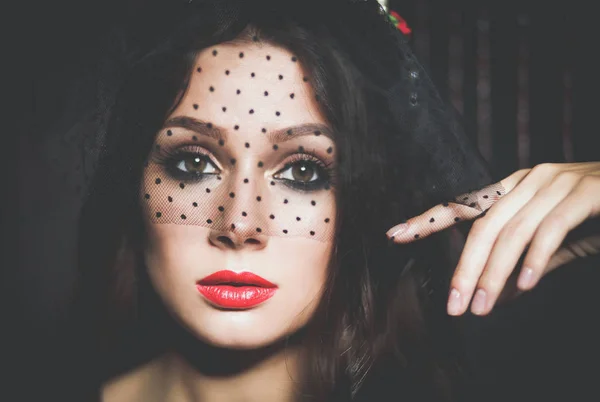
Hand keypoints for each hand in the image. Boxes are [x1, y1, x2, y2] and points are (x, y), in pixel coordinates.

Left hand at [386, 162, 599, 315]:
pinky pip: (550, 229)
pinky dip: (535, 259)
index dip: (429, 219)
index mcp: (516, 187)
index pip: (465, 205)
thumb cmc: (598, 214)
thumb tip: (500, 288)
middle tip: (454, 304)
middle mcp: (530, 180)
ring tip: (482, 305)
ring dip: (494, 274)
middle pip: (484, 226)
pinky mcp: (585, 193)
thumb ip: (528, 256)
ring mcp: (557, 183)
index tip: (397, 235)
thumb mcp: (556, 236)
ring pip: (511, 232)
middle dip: (465, 268)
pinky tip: (524, 285)